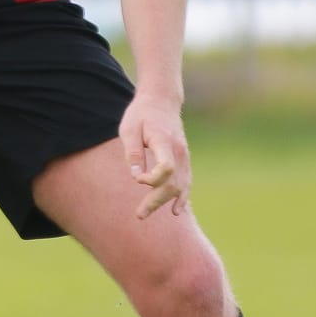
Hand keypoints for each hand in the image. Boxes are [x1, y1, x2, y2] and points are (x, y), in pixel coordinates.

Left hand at [119, 92, 190, 217]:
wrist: (161, 101)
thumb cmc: (141, 114)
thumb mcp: (129, 129)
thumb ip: (133, 153)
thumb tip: (135, 177)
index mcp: (165, 141)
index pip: (166, 168)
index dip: (153, 179)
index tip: (138, 179)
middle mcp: (179, 151)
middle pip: (173, 183)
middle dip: (156, 201)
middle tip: (139, 215)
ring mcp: (184, 155)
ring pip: (181, 185)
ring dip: (166, 202)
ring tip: (147, 214)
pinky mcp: (184, 159)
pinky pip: (186, 181)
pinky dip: (182, 196)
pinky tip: (176, 210)